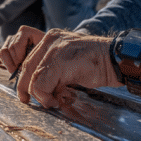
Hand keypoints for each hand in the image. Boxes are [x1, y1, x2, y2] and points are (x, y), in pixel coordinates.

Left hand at [0, 27, 118, 108]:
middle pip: (27, 68)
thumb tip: (37, 89)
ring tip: (52, 101)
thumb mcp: (68, 64)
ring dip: (39, 95)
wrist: (116, 61)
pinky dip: (45, 96)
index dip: (24, 79)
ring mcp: (55, 49)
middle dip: (27, 89)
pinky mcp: (60, 61)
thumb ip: (52, 70)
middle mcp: (50, 40)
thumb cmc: (95, 65)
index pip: (28, 60)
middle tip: (34, 101)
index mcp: (51, 38)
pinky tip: (56, 100)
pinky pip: (41, 84)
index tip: (26, 93)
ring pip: (33, 77)